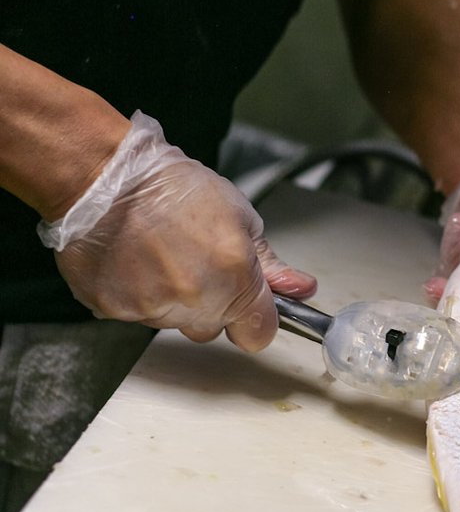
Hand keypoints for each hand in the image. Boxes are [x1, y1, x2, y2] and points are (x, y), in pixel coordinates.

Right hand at [38, 112, 315, 350]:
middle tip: (196, 260)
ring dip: (174, 298)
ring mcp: (153, 310)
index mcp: (234, 279)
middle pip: (214, 328)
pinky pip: (138, 315)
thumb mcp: (238, 214)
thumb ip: (269, 262)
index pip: (260, 334)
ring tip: (161, 252)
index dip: (257, 319)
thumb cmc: (170, 187)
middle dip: (212, 302)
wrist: (105, 177)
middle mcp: (196, 301)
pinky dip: (139, 293)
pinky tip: (136, 260)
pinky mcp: (116, 311)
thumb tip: (301, 288)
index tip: (251, 305)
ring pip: (175, 322)